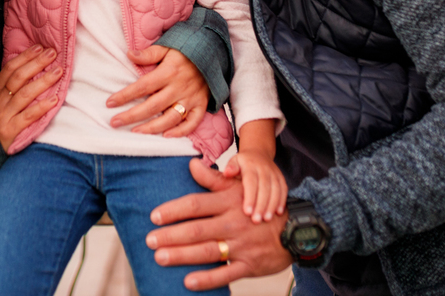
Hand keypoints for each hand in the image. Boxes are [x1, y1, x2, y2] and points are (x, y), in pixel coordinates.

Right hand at [0, 45, 61, 150]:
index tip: (39, 47)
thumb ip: (7, 90)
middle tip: (52, 53)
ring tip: (58, 72)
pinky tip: (54, 100)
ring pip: (24, 94)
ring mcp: (4, 115)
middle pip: (18, 78)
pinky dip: (41, 107)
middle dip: (36, 63)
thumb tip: (27, 71)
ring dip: (42, 81)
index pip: (9, 69)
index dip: (24, 57)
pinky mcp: (10, 130)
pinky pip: (28, 116)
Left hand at [107, 47, 208, 135]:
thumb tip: (129, 54)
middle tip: (115, 122)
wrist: (214, 52)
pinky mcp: (201, 105)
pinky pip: (192, 122)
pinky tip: (166, 136)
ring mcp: (191, 98)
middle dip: (132, 115)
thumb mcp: (167, 47)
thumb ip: (148, 54)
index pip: (142, 86)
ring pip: (170, 118)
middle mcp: (179, 87)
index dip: (125, 96)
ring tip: (135, 132)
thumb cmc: (187, 50)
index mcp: (169, 72)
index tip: (110, 103)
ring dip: (152, 127)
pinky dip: (181, 131)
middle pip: (152, 106)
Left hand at [146, 158, 292, 290]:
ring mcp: (241, 246)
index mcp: (228, 202)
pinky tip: (188, 281)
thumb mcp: (239, 188)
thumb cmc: (258, 206)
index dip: (174, 210)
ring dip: (182, 255)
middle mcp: (233, 223)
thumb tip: (191, 164)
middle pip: (197, 229)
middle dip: (171, 235)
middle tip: (150, 239)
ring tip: (160, 257)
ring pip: (207, 251)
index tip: (155, 216)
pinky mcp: (249, 265)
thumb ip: (213, 179)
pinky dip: (207, 278)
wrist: (294, 230)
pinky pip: (226, 273)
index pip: (196, 204)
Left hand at [223, 149, 286, 224]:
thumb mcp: (234, 161)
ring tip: (267, 219)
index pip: (251, 182)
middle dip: (261, 205)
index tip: (247, 211)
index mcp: (250, 165)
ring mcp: (274, 173)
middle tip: (256, 220)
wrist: (258, 153)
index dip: (250, 197)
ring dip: (272, 205)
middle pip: (264, 188)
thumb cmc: (243, 163)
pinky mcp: (281, 178)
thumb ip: (231, 168)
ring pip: (275, 190)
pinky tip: (278, 212)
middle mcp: (264, 169)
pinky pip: (283, 189)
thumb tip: (227, 173)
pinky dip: (282, 201)